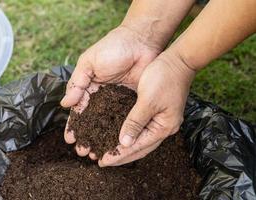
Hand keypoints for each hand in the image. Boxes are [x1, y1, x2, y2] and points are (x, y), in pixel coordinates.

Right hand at [61, 25, 160, 158]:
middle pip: (92, 121)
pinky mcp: (132, 103)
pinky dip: (118, 133)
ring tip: (96, 154)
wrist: (141, 41)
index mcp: (89, 87)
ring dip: (101, 139)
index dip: (74, 125)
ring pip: (107, 124)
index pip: (78, 110)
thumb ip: (77, 83)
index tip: (70, 140)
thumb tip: (65, 104)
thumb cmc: (113, 48)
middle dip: (86, 137)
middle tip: (83, 152)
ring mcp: (117, 101)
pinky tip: (115, 144)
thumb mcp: (89, 63)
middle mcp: (102, 96)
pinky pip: (124, 120)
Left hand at [99, 50, 195, 166]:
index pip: (138, 147)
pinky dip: (129, 134)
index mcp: (163, 127)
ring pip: (140, 140)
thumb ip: (135, 122)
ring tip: (109, 152)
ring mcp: (161, 120)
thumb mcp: (147, 100)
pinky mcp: (157, 113)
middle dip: (121, 155)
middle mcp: (163, 127)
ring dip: (125, 147)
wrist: (178, 61)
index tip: (103, 161)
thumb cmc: (164, 77)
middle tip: (102, 161)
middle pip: (140, 147)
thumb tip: (124, 142)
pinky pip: (141, 129)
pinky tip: (119, 136)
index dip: (119, 155)